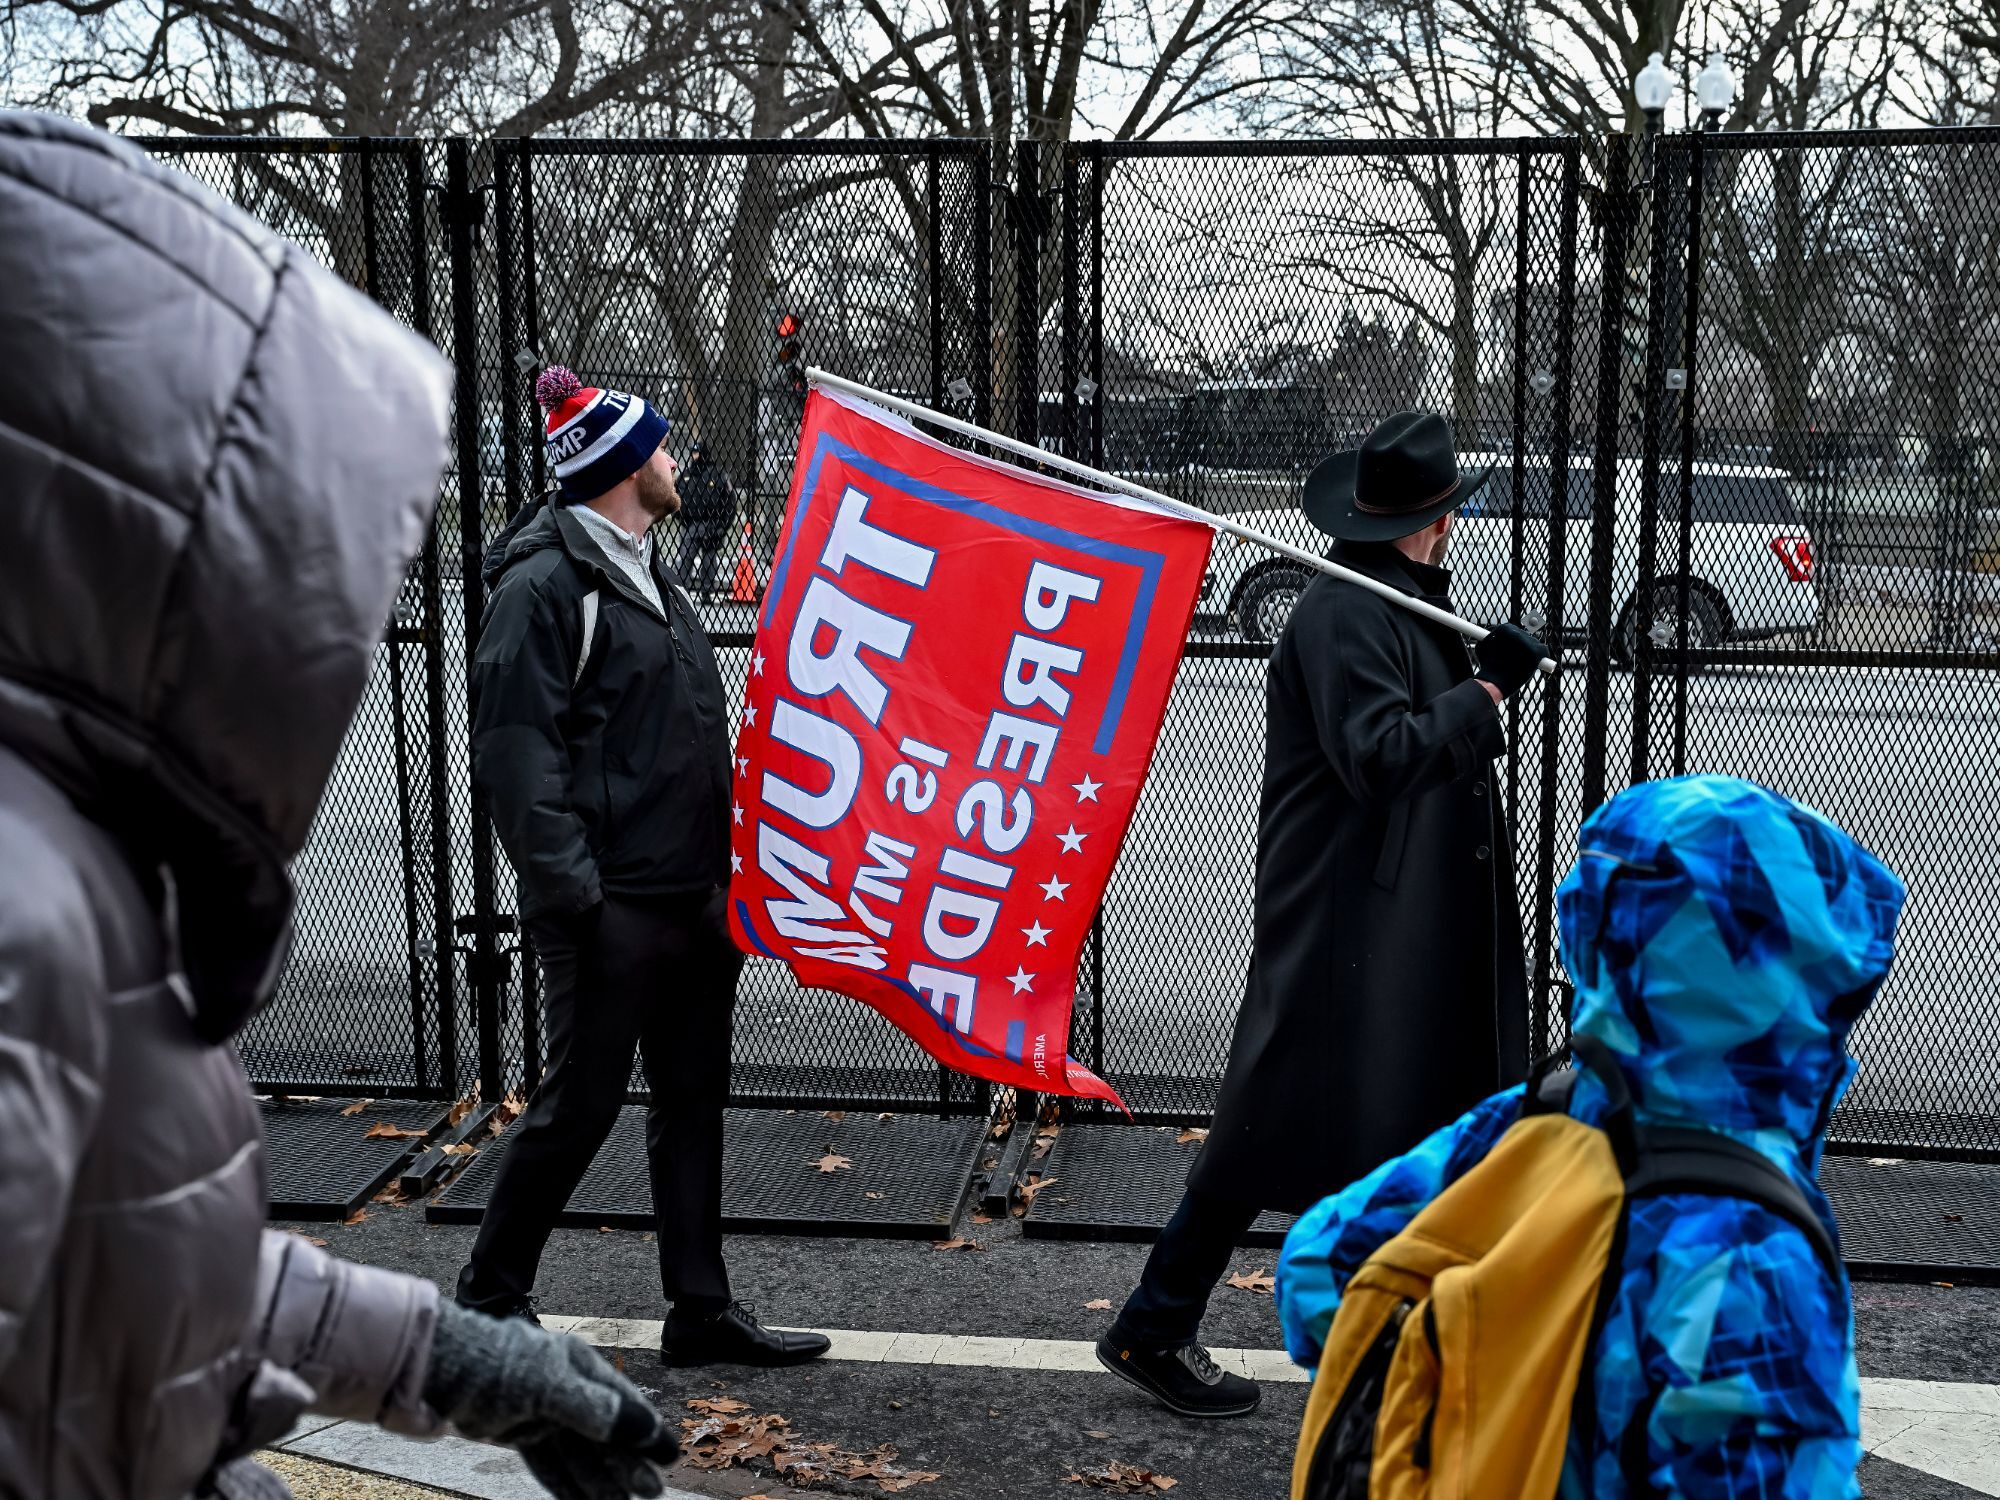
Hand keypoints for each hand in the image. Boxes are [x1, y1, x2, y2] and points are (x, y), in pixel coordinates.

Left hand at [424, 1301, 678, 1499]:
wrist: (441, 1370)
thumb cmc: (500, 1366)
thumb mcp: (552, 1386)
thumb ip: (594, 1409)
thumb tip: (639, 1429)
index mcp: (581, 1368)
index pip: (623, 1404)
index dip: (646, 1430)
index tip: (668, 1456)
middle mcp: (567, 1389)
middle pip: (604, 1435)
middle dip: (627, 1464)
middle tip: (651, 1492)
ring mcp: (542, 1413)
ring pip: (578, 1454)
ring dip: (600, 1480)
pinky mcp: (519, 1433)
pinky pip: (549, 1464)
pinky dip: (566, 1484)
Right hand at [1475, 623, 1546, 698]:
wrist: (1495, 681)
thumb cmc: (1486, 665)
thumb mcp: (1482, 646)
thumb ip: (1489, 637)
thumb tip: (1491, 632)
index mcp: (1505, 629)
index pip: (1510, 629)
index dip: (1510, 637)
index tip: (1510, 643)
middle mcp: (1519, 633)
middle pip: (1522, 635)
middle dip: (1519, 643)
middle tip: (1516, 653)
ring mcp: (1528, 643)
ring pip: (1533, 643)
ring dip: (1529, 649)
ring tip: (1521, 660)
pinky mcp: (1536, 652)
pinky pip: (1543, 650)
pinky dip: (1542, 654)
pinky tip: (1536, 660)